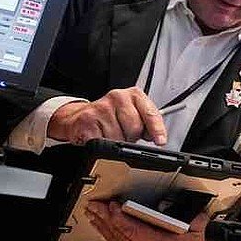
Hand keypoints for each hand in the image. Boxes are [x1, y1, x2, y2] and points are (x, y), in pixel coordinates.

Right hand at [48, 87, 166, 145]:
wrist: (80, 117)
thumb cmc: (111, 117)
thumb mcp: (133, 115)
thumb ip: (147, 124)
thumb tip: (157, 139)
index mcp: (134, 95)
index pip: (150, 113)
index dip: (156, 129)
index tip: (160, 141)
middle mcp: (118, 97)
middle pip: (134, 127)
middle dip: (131, 137)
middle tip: (124, 135)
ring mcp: (102, 107)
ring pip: (118, 137)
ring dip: (116, 143)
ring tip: (110, 135)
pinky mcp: (87, 120)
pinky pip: (102, 142)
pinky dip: (102, 146)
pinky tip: (99, 137)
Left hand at [85, 202, 214, 240]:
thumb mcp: (195, 230)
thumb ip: (194, 217)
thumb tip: (192, 206)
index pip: (134, 232)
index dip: (120, 218)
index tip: (113, 206)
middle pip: (120, 235)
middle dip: (105, 218)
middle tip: (95, 206)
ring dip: (102, 225)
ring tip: (92, 213)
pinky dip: (106, 233)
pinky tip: (99, 225)